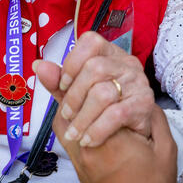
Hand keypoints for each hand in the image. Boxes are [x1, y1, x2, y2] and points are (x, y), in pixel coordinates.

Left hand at [38, 69, 176, 182]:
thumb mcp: (164, 146)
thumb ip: (151, 114)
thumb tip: (137, 88)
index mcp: (115, 136)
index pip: (93, 90)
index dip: (88, 72)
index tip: (93, 70)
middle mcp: (88, 143)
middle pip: (72, 95)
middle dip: (74, 81)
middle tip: (80, 76)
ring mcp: (76, 155)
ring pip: (62, 112)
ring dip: (69, 98)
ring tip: (81, 92)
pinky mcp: (73, 163)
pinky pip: (63, 129)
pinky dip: (68, 115)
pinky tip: (81, 112)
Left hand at [41, 31, 153, 147]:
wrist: (132, 137)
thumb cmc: (103, 110)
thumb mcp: (77, 95)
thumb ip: (59, 82)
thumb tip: (38, 65)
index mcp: (109, 54)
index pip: (90, 42)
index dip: (72, 63)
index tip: (62, 85)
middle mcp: (126, 64)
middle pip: (94, 68)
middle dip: (74, 96)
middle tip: (66, 115)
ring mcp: (138, 82)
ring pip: (103, 93)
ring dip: (82, 118)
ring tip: (75, 133)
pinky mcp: (144, 104)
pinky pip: (116, 114)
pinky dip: (97, 130)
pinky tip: (88, 140)